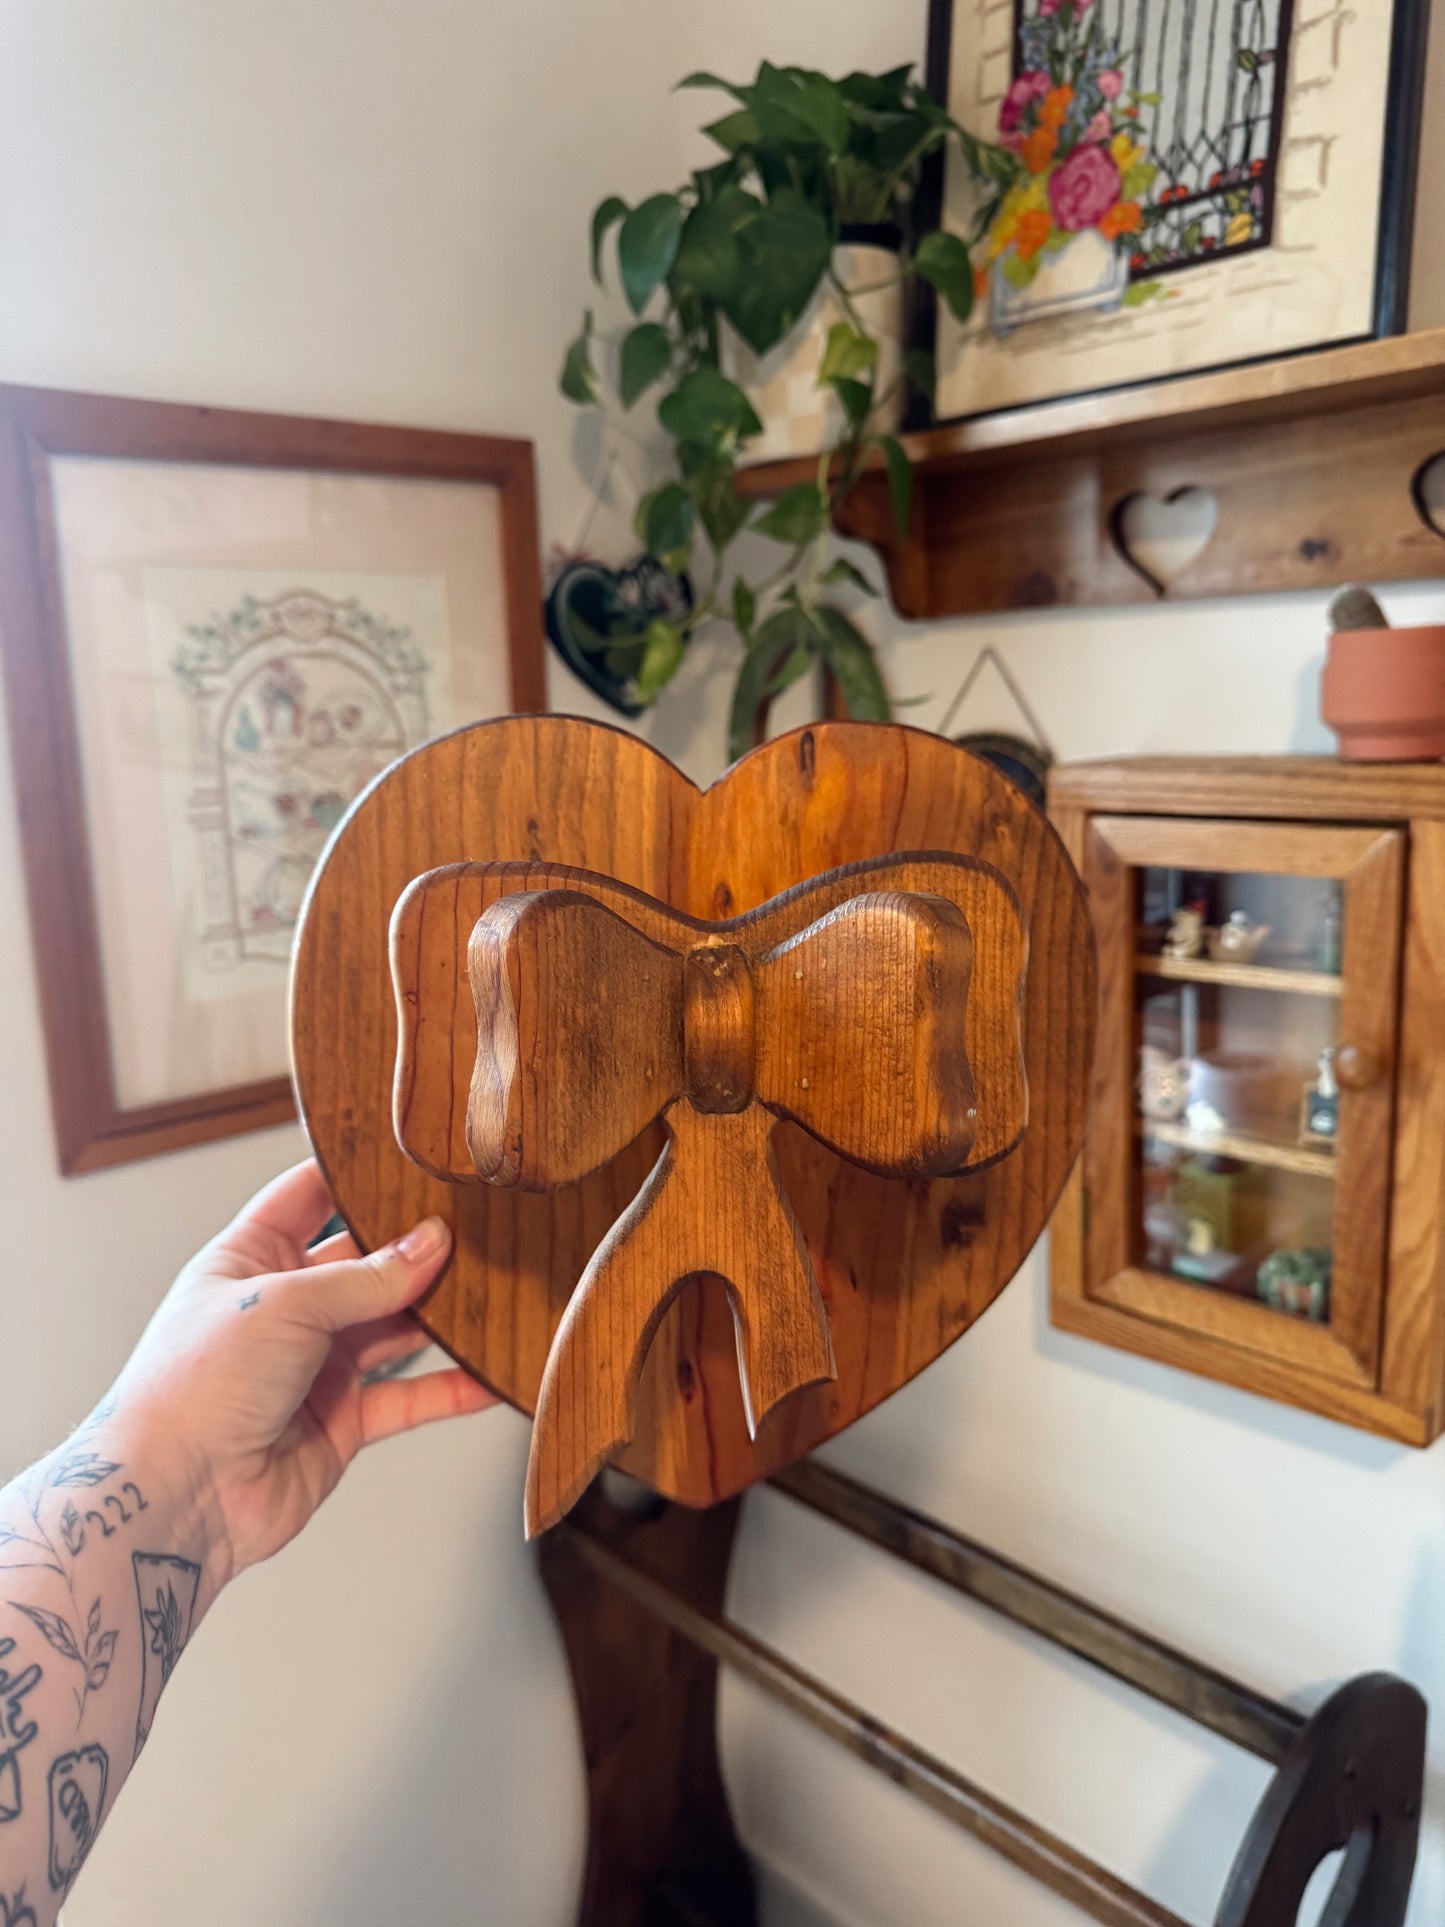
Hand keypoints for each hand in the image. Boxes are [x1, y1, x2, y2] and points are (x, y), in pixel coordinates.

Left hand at [112, 1160, 495, 1591]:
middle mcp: (285, 1309)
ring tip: (496, 1289)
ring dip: (441, 1314)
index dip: (353, 1173)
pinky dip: (451, 1387)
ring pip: (395, 1326)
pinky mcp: (342, 1419)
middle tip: (475, 1224)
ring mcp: (316, 1365)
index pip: (306, 1197)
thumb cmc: (193, 1389)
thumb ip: (365, 1277)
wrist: (176, 1497)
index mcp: (249, 1260)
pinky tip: (489, 1373)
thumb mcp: (283, 1304)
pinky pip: (408, 1397)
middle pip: (365, 1263)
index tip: (410, 1154)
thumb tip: (432, 1244)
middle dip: (416, 1247)